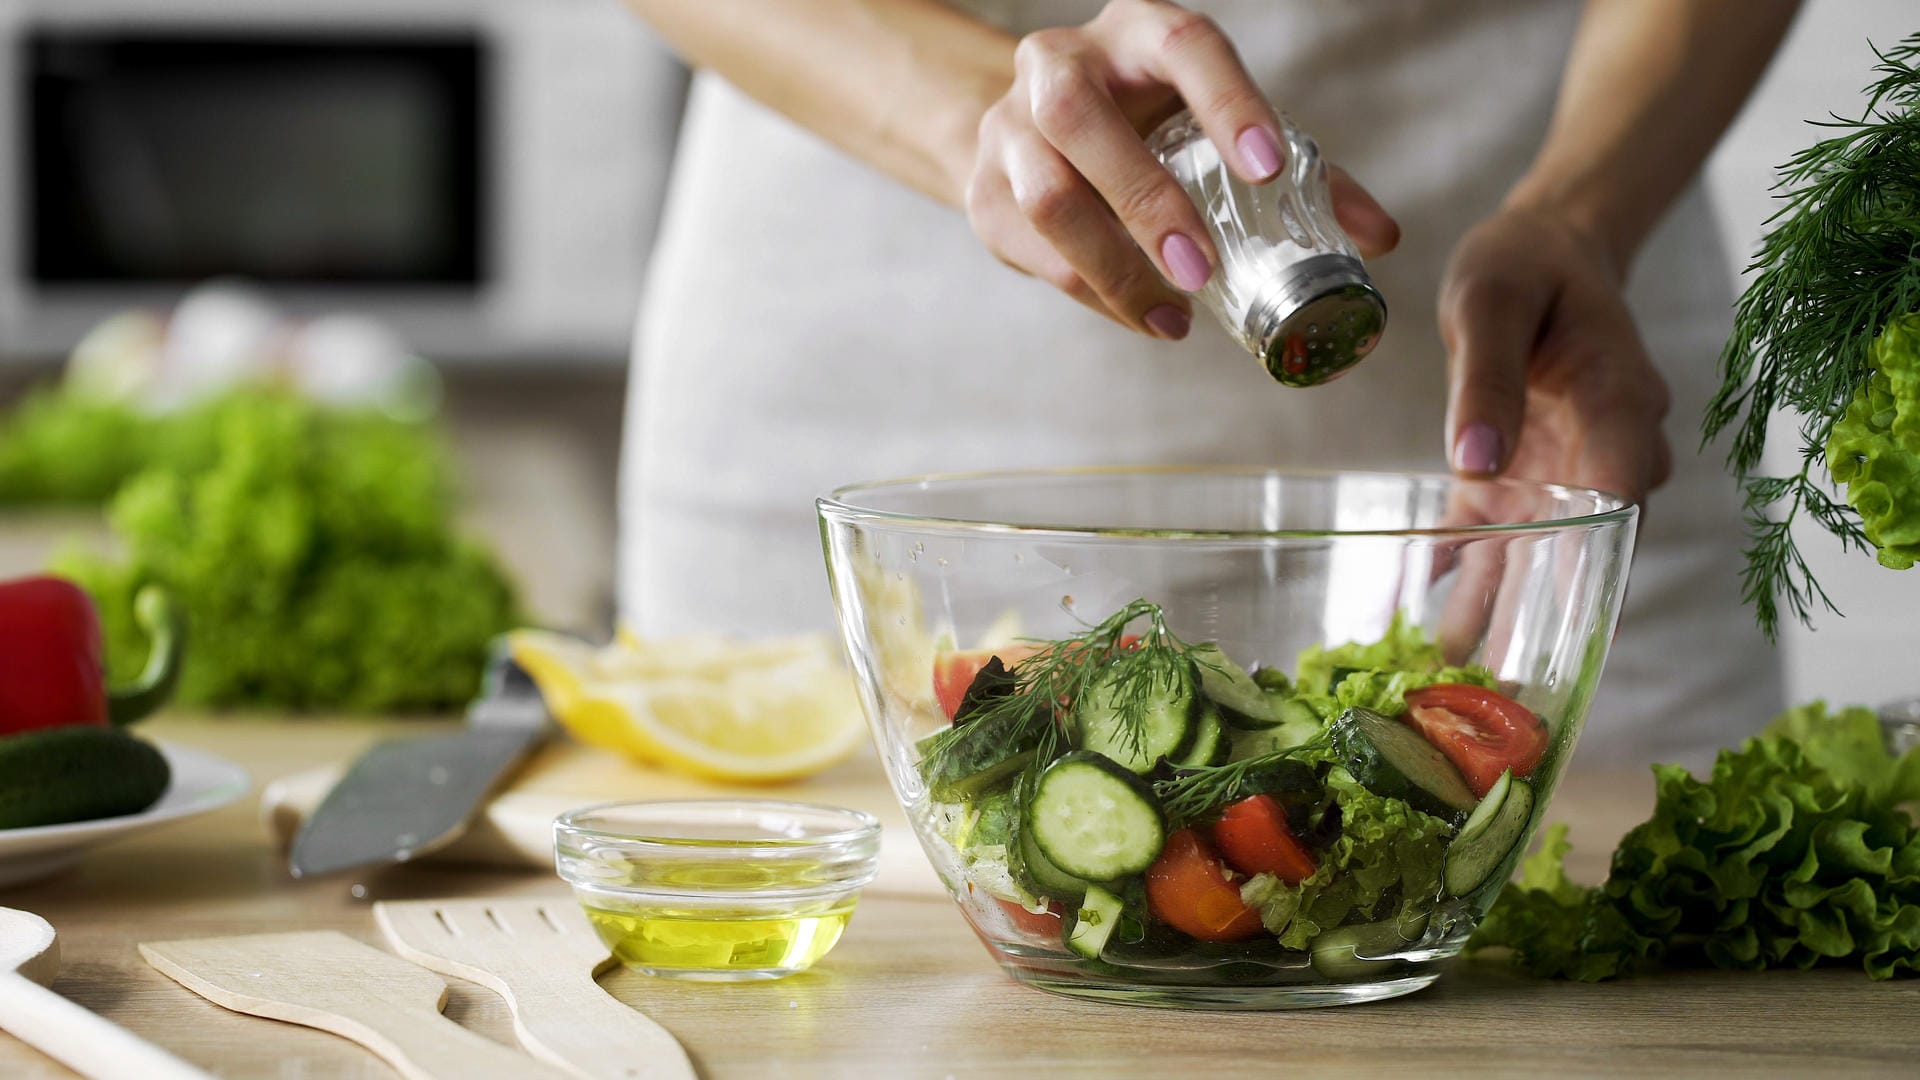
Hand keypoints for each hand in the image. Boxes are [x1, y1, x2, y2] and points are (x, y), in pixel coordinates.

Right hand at [963, 0, 1397, 339]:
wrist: (1035, 131)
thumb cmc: (1152, 125)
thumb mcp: (1216, 127)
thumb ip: (1300, 175)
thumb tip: (1377, 237)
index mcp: (1136, 33)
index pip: (1183, 47)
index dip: (1229, 104)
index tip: (1271, 169)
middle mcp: (1061, 64)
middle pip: (1081, 120)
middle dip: (1144, 201)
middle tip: (1202, 271)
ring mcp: (1010, 126)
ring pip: (1046, 195)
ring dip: (1113, 266)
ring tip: (1174, 316)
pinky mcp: (984, 192)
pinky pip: (1034, 252)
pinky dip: (1095, 295)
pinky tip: (1146, 318)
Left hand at [1430, 206, 1667, 663]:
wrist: (1538, 258)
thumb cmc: (1525, 268)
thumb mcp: (1493, 300)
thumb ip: (1488, 378)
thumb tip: (1474, 464)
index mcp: (1616, 402)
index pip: (1622, 492)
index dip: (1598, 560)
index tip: (1573, 623)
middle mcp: (1601, 453)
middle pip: (1586, 545)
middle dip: (1550, 615)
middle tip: (1510, 688)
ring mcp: (1559, 474)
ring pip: (1537, 556)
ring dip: (1502, 615)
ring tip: (1457, 680)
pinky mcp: (1514, 481)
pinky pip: (1490, 539)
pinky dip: (1459, 578)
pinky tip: (1418, 624)